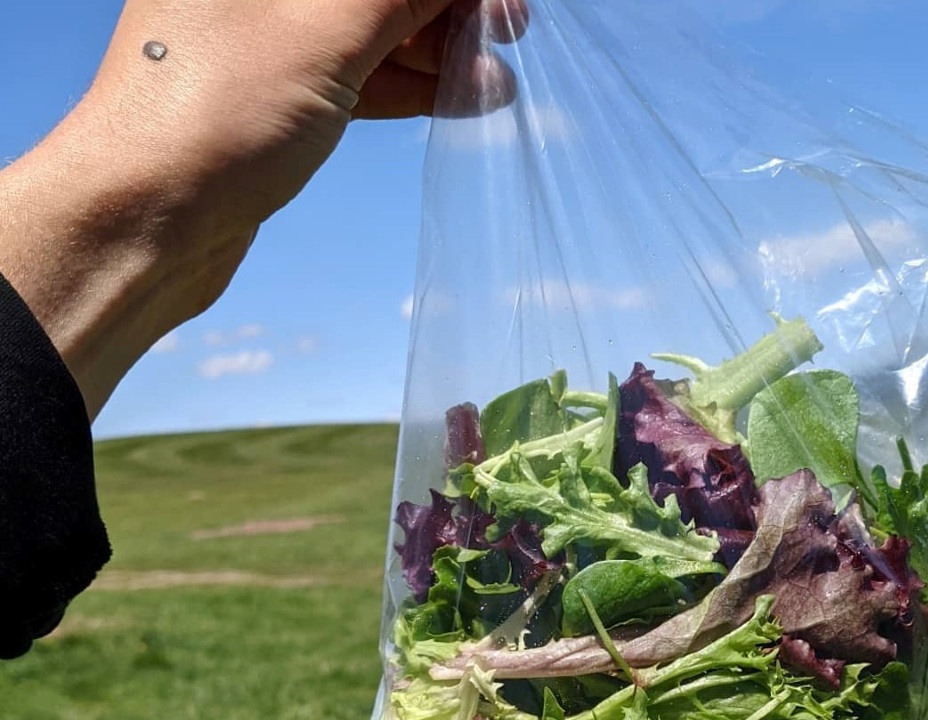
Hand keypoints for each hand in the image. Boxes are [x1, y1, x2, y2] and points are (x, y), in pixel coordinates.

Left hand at [0, 0, 527, 417]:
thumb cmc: (215, 111)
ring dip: (437, 48)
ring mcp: (261, 35)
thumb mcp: (325, 35)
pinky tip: (464, 98)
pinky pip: (355, 73)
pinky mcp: (274, 93)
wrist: (147, 221)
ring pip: (368, 26)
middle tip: (513, 25)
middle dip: (445, 2)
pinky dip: (408, 85)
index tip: (498, 0)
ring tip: (497, 75)